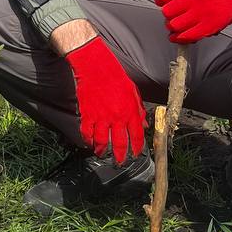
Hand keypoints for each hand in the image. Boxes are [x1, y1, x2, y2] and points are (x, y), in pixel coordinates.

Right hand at [65, 36, 145, 162]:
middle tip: (119, 163)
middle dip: (120, 156)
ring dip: (102, 151)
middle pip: (119, 143)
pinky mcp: (87, 115)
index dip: (136, 148)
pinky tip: (90, 143)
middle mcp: (117, 117)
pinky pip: (87, 133)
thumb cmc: (116, 77)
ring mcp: (101, 117)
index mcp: (130, 111)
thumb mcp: (133, 92)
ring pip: (102, 142)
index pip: (136, 136)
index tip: (135, 154)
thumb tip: (145, 125)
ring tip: (102, 155)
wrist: (95, 67)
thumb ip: (139, 110)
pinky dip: (88, 140)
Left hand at [153, 0, 231, 42]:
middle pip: (167, 12)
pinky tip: (176, 35)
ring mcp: (203, 12)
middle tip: (174, 12)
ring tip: (177, 22)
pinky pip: (186, 37)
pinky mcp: (208, 26)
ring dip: (171, 26)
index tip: (164, 1)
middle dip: (167, 13)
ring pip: (174, 25)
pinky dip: (177, 38)